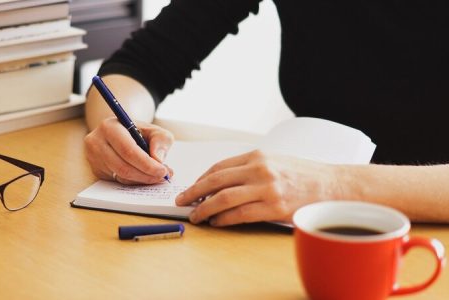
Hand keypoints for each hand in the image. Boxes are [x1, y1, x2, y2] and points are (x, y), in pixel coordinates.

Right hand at [84, 117, 173, 184]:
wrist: (121, 133)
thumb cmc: (139, 132)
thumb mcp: (154, 130)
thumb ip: (161, 141)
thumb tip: (158, 159)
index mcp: (109, 127)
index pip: (128, 150)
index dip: (146, 163)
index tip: (163, 171)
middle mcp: (96, 142)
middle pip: (123, 167)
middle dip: (146, 175)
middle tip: (163, 176)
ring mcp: (93, 158)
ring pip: (121, 176)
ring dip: (142, 180)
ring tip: (156, 176)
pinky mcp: (96, 170)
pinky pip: (117, 181)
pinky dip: (134, 181)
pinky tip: (144, 176)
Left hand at [175, 150, 340, 225]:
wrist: (334, 186)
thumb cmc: (304, 174)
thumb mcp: (275, 161)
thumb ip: (250, 168)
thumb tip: (221, 181)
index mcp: (257, 156)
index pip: (219, 167)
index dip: (201, 179)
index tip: (191, 188)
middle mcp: (260, 169)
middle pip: (215, 181)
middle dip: (194, 192)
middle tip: (181, 201)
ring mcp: (267, 189)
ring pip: (224, 199)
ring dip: (205, 209)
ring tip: (196, 216)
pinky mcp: (274, 208)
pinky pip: (240, 215)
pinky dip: (224, 220)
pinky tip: (216, 222)